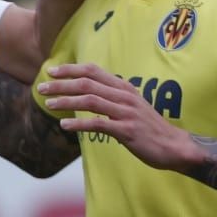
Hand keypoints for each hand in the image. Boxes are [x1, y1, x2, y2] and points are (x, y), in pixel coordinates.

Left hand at [38, 63, 197, 168]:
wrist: (175, 146)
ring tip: (48, 104)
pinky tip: (64, 126)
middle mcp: (124, 96)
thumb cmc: (149, 127)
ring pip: (90, 101)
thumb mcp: (131, 105)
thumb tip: (88, 92)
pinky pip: (98, 124)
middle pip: (87, 83)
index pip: (93, 71)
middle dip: (61, 84)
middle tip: (41, 87)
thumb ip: (112, 97)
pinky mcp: (127, 130)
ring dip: (66, 101)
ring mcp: (126, 112)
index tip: (51, 70)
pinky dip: (79, 124)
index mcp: (124, 88)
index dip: (70, 69)